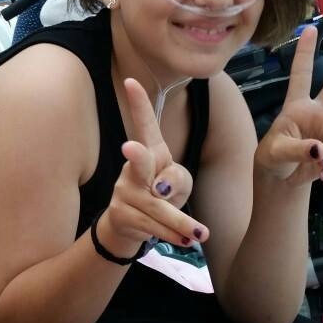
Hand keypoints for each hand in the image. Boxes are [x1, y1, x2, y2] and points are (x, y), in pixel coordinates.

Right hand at [100, 78, 207, 254]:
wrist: (132, 227)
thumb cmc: (162, 195)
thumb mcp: (178, 183)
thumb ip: (177, 180)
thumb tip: (160, 189)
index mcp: (151, 153)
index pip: (145, 126)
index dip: (138, 104)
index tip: (130, 81)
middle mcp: (133, 168)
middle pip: (139, 162)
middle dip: (136, 156)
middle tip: (130, 148)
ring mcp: (124, 191)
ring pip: (156, 206)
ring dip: (180, 222)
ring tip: (200, 233)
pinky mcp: (122, 214)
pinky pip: (152, 226)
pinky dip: (172, 235)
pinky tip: (186, 241)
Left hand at [255, 26, 322, 185]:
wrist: (283, 181)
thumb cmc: (273, 160)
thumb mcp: (275, 154)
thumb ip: (296, 150)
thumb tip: (320, 150)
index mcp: (296, 106)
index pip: (300, 74)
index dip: (305, 53)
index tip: (309, 29)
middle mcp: (318, 112)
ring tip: (321, 165)